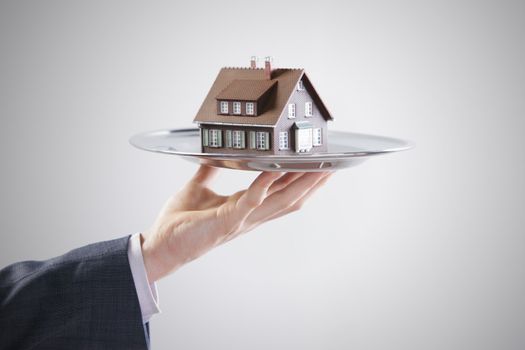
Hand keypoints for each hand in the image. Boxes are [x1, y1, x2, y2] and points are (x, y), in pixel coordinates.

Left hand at [141, 165, 332, 282]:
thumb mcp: (198, 188)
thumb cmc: (179, 221)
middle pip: (290, 198)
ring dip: (300, 183)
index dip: (301, 180)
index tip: (317, 165)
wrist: (160, 244)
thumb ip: (209, 172)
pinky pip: (252, 200)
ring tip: (316, 166)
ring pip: (279, 201)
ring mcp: (241, 220)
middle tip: (331, 165)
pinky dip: (264, 183)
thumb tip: (214, 154)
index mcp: (246, 208)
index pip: (281, 193)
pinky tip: (275, 167)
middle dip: (312, 182)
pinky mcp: (228, 221)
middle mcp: (250, 216)